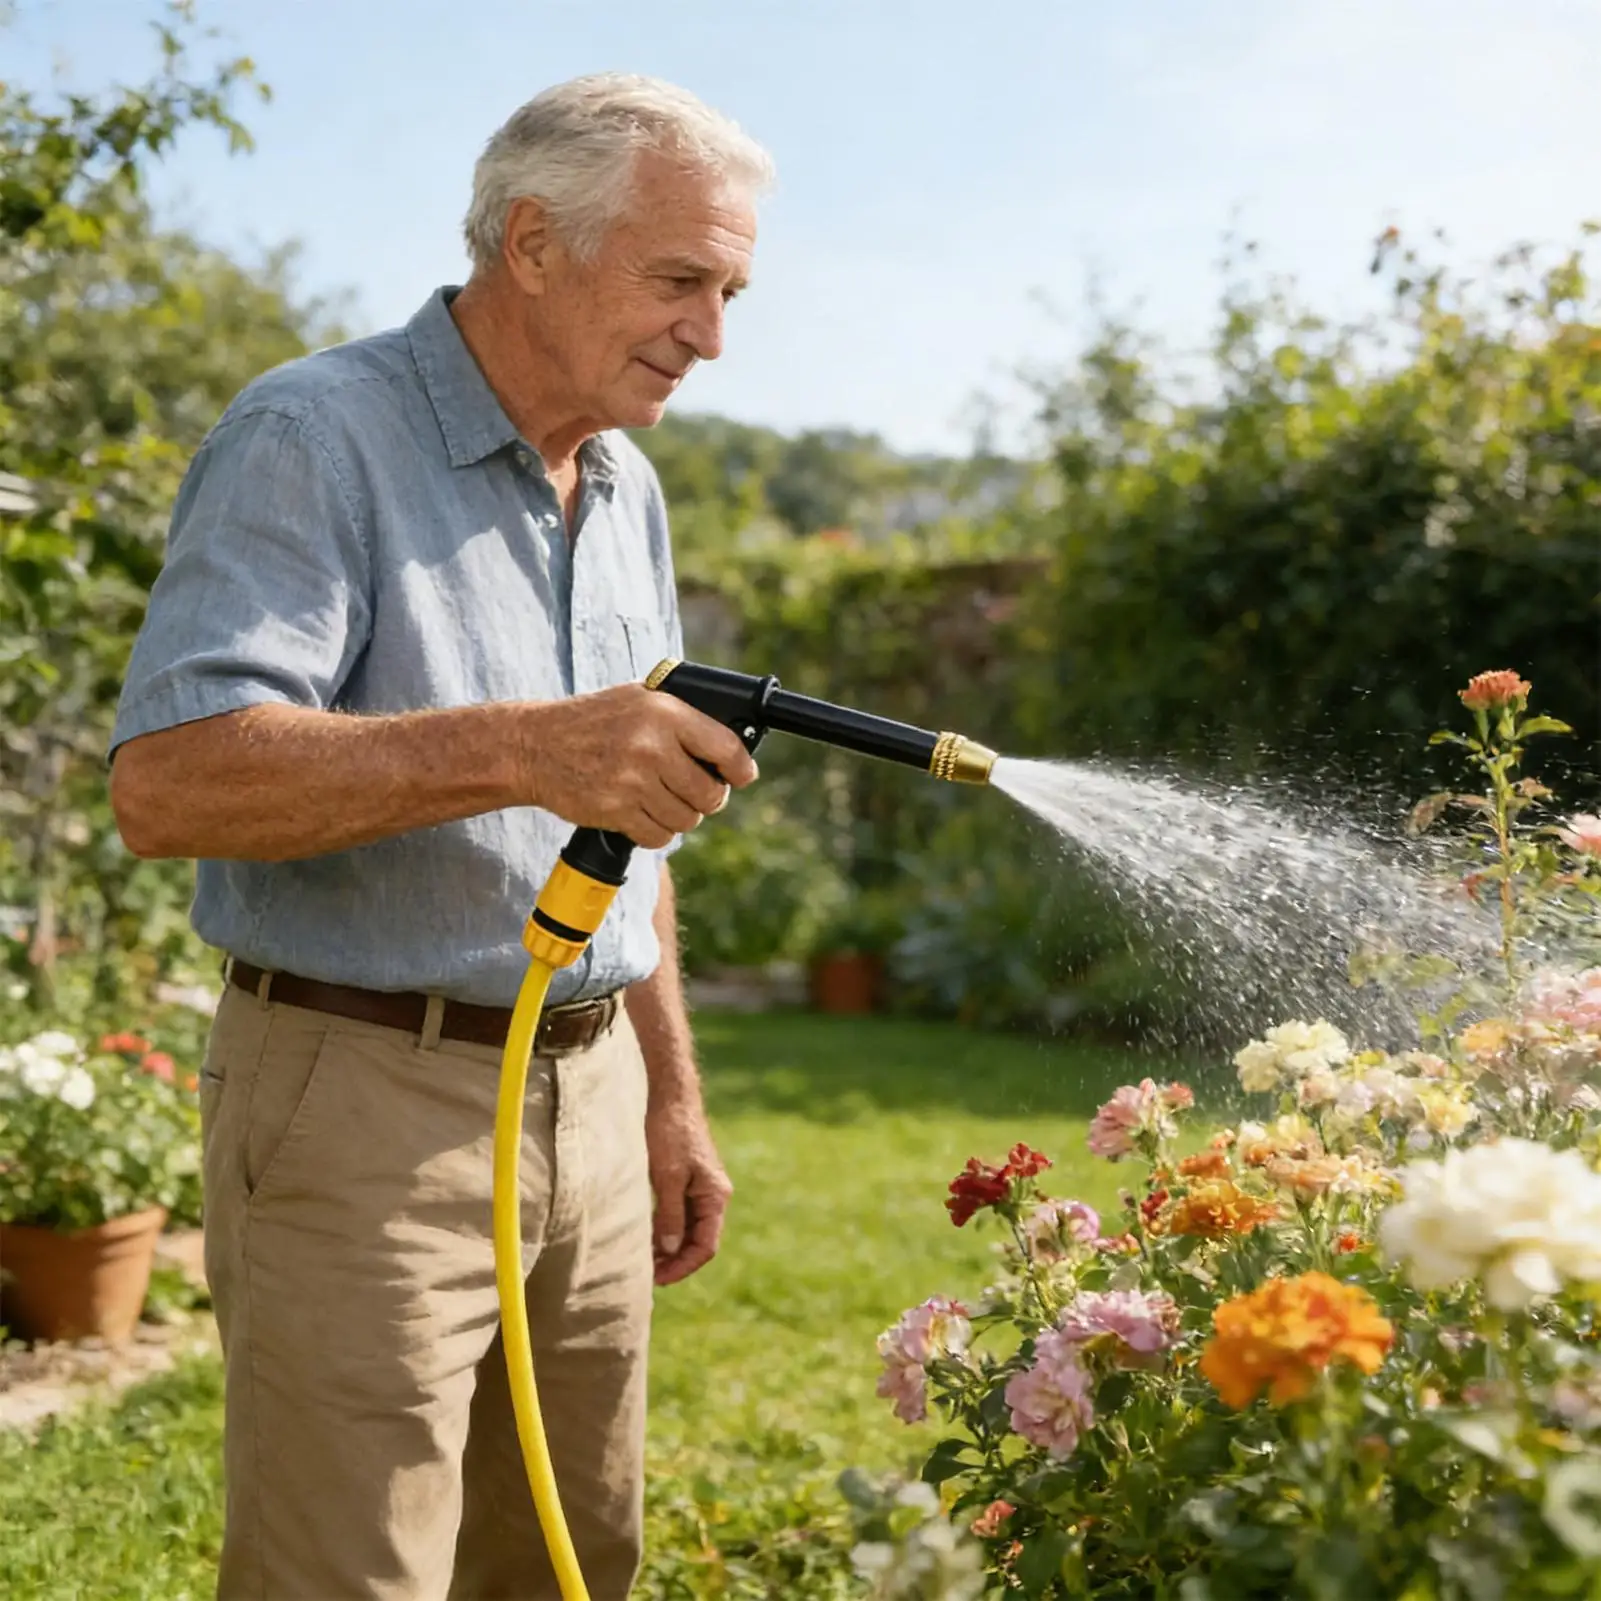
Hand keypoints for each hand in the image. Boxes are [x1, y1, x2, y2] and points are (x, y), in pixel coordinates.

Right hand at [521, 684, 757, 848]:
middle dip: (708, 798)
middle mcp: (651, 746)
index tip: (743, 776)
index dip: (742, 768)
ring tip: (662, 801)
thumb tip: (731, 750)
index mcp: (663, 713)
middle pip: (710, 793)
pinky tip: (642, 814)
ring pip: (686, 819)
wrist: (534, 745)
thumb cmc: (592, 721)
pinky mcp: (615, 810)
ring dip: (680, 816)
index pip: (726, 748)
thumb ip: (681, 718)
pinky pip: (658, 837)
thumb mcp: (638, 700)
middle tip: (695, 793)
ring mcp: (633, 780)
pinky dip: (655, 832)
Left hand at [644, 1087, 732, 1286]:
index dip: (683, 1266)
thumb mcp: (667, 1177)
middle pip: (698, 1240)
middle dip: (675, 1260)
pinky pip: (678, 1213)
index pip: (706, 1245)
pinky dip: (664, 1228)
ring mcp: (699, 1187)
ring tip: (644, 1260)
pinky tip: (646, 1236)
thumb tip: (670, 1251)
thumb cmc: (669, 1131)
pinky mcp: (684, 1178)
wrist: (668, 1094)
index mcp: (715, 1195)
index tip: (658, 1279)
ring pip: (687, 1228)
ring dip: (668, 1246)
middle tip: (647, 1275)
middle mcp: (712, 1194)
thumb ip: (670, 1215)